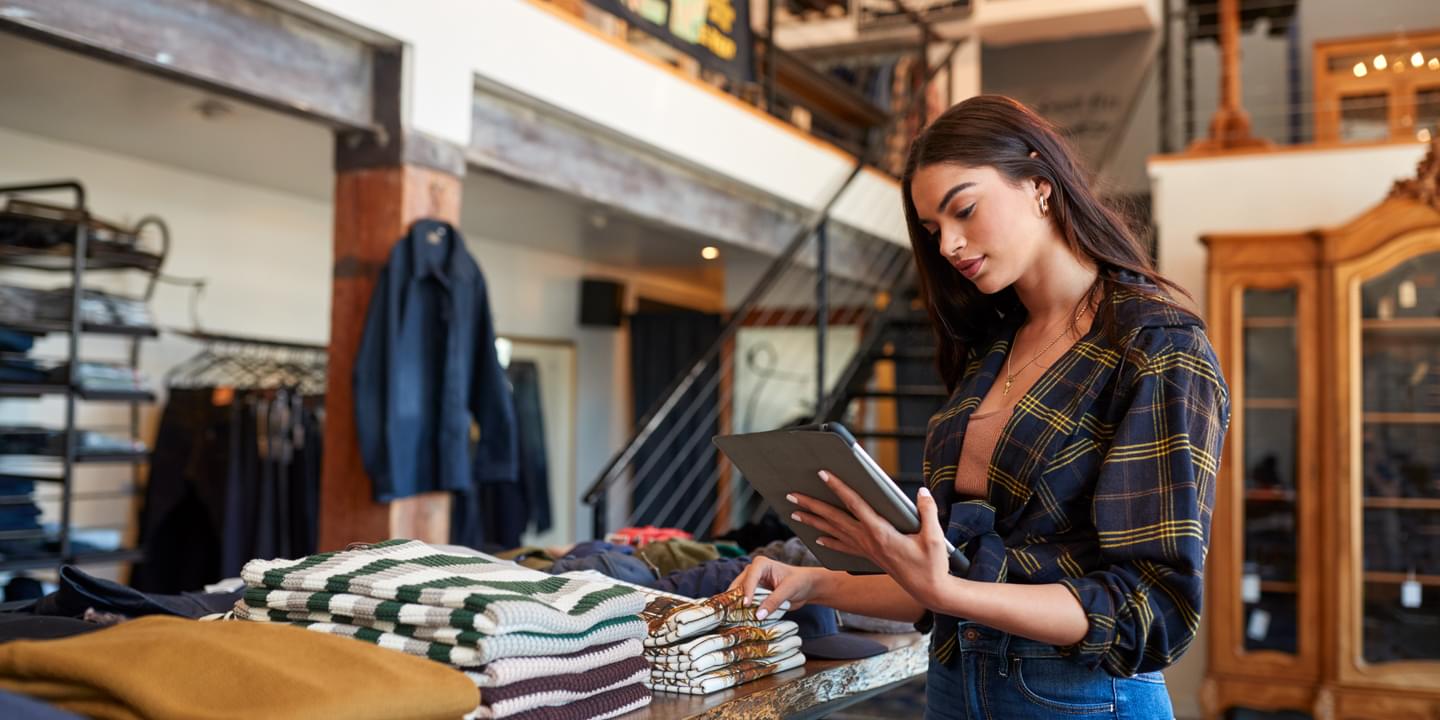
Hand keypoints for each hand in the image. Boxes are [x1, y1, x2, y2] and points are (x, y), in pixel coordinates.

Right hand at [726, 556, 828, 619]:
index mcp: (761, 564)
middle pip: (739, 586)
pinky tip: (742, 620)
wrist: (806, 586)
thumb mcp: (788, 590)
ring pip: (739, 595)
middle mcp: (752, 572)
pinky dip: (743, 611)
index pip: (750, 578)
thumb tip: (758, 615)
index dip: (747, 591)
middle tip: (733, 614)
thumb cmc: (799, 582)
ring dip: (738, 607)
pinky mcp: (753, 595)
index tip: (746, 605)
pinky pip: (745, 603)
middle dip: (736, 599)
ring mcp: (752, 584)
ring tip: (735, 619)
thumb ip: (774, 601)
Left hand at [788, 472, 950, 608]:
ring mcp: (866, 549)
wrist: (929, 591)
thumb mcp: (935, 537)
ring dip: (812, 521)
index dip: (838, 487)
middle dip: (811, 505)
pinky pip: (842, 547)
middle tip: (792, 495)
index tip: (823, 474)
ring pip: (833, 531)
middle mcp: (868, 540)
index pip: (854, 504)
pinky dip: (828, 540)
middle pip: (834, 518)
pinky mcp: (868, 556)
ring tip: (794, 512)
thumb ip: (927, 511)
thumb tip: (922, 491)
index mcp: (881, 532)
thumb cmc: (932, 565)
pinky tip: (816, 537)